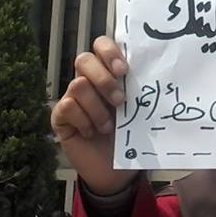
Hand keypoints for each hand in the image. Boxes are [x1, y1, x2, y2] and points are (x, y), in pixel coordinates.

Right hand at [51, 37, 136, 193]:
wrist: (117, 170)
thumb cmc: (130, 136)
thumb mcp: (138, 110)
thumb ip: (138, 90)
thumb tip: (154, 74)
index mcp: (109, 74)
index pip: (101, 46)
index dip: (109, 52)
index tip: (124, 70)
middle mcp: (88, 81)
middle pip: (83, 59)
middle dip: (103, 78)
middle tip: (120, 100)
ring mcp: (72, 98)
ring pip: (78, 85)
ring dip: (98, 108)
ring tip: (108, 126)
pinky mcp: (61, 117)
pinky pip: (67, 106)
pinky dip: (84, 120)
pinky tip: (92, 132)